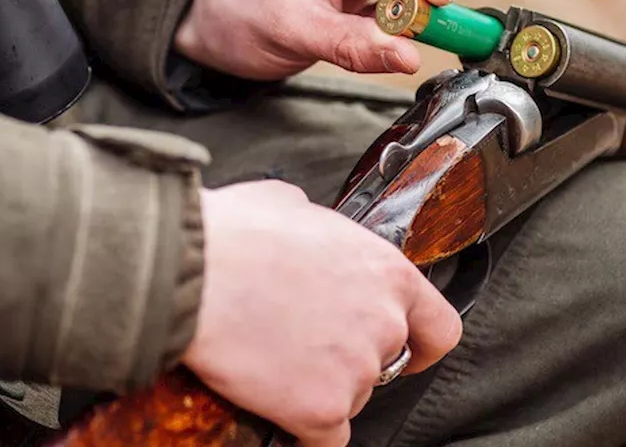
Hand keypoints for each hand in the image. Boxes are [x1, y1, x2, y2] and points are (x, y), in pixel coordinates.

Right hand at [182, 181, 462, 446]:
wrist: (188, 274)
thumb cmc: (229, 235)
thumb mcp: (286, 203)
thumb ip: (316, 226)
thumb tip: (304, 226)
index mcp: (384, 270)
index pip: (438, 326)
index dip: (421, 344)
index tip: (406, 352)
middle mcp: (383, 322)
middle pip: (382, 363)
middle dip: (345, 359)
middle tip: (300, 345)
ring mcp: (356, 371)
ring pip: (350, 398)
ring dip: (317, 388)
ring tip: (271, 361)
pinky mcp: (322, 410)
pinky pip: (324, 438)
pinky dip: (301, 427)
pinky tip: (274, 404)